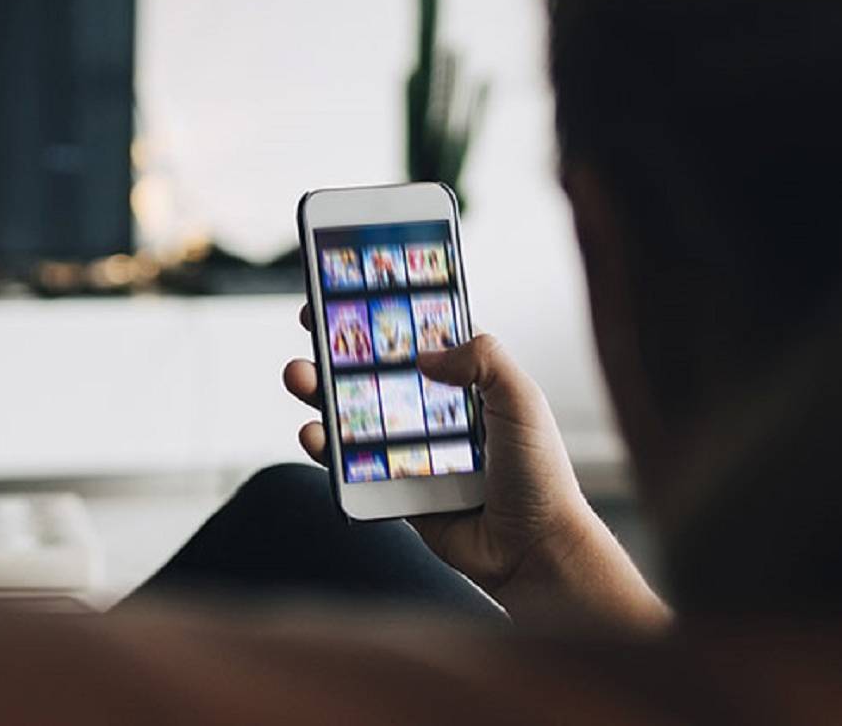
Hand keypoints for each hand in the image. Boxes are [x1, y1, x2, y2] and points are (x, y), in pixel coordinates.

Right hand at [285, 304, 667, 629]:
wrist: (535, 552)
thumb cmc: (541, 476)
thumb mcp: (522, 400)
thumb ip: (483, 359)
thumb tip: (423, 354)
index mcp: (467, 383)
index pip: (417, 336)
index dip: (383, 312)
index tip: (349, 289)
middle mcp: (433, 411)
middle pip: (374, 370)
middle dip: (338, 347)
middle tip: (312, 326)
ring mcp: (409, 450)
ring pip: (353, 413)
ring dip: (320, 392)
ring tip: (300, 377)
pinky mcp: (393, 488)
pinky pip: (350, 465)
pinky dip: (325, 448)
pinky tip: (314, 434)